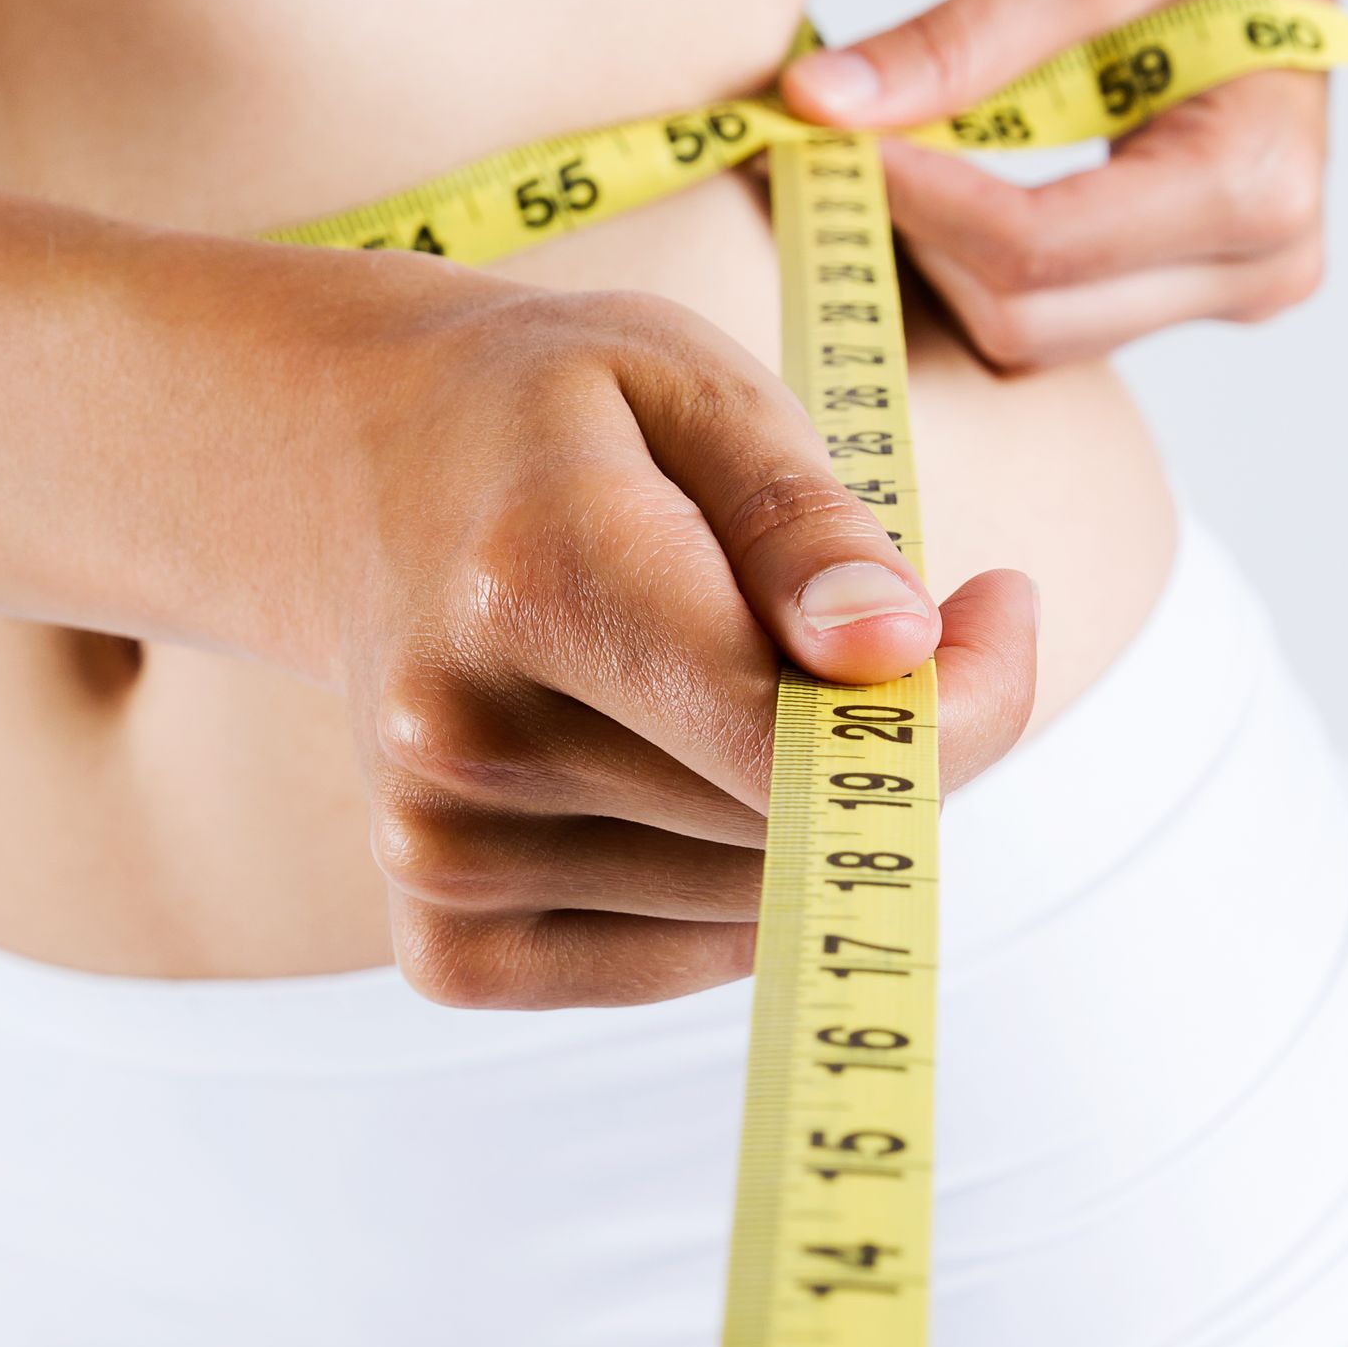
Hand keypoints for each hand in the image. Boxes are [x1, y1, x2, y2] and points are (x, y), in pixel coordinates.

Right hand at [300, 264, 1034, 1007]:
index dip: (953, 711)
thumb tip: (894, 649)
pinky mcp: (445, 943)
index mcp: (535, 579)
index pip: (796, 741)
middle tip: (859, 615)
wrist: (351, 475)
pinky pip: (677, 961)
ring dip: (800, 808)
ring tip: (732, 673)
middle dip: (884, 738)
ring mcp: (438, 854)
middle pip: (789, 825)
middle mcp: (465, 736)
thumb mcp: (695, 386)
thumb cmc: (553, 423)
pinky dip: (727, 887)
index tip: (996, 611)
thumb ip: (806, 521)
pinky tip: (677, 767)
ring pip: (752, 901)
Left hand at [782, 0, 1347, 367]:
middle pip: (1027, 316)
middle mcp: (1264, 262)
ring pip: (1028, 334)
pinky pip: (1049, 312)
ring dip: (939, 253)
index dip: (914, 196)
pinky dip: (972, 255)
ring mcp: (1233, 287)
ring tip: (884, 149)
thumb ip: (954, 40)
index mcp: (1259, 184)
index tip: (822, 128)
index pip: (1037, 246)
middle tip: (836, 144)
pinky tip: (937, 176)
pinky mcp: (1189, 284)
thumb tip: (812, 103)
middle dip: (919, 234)